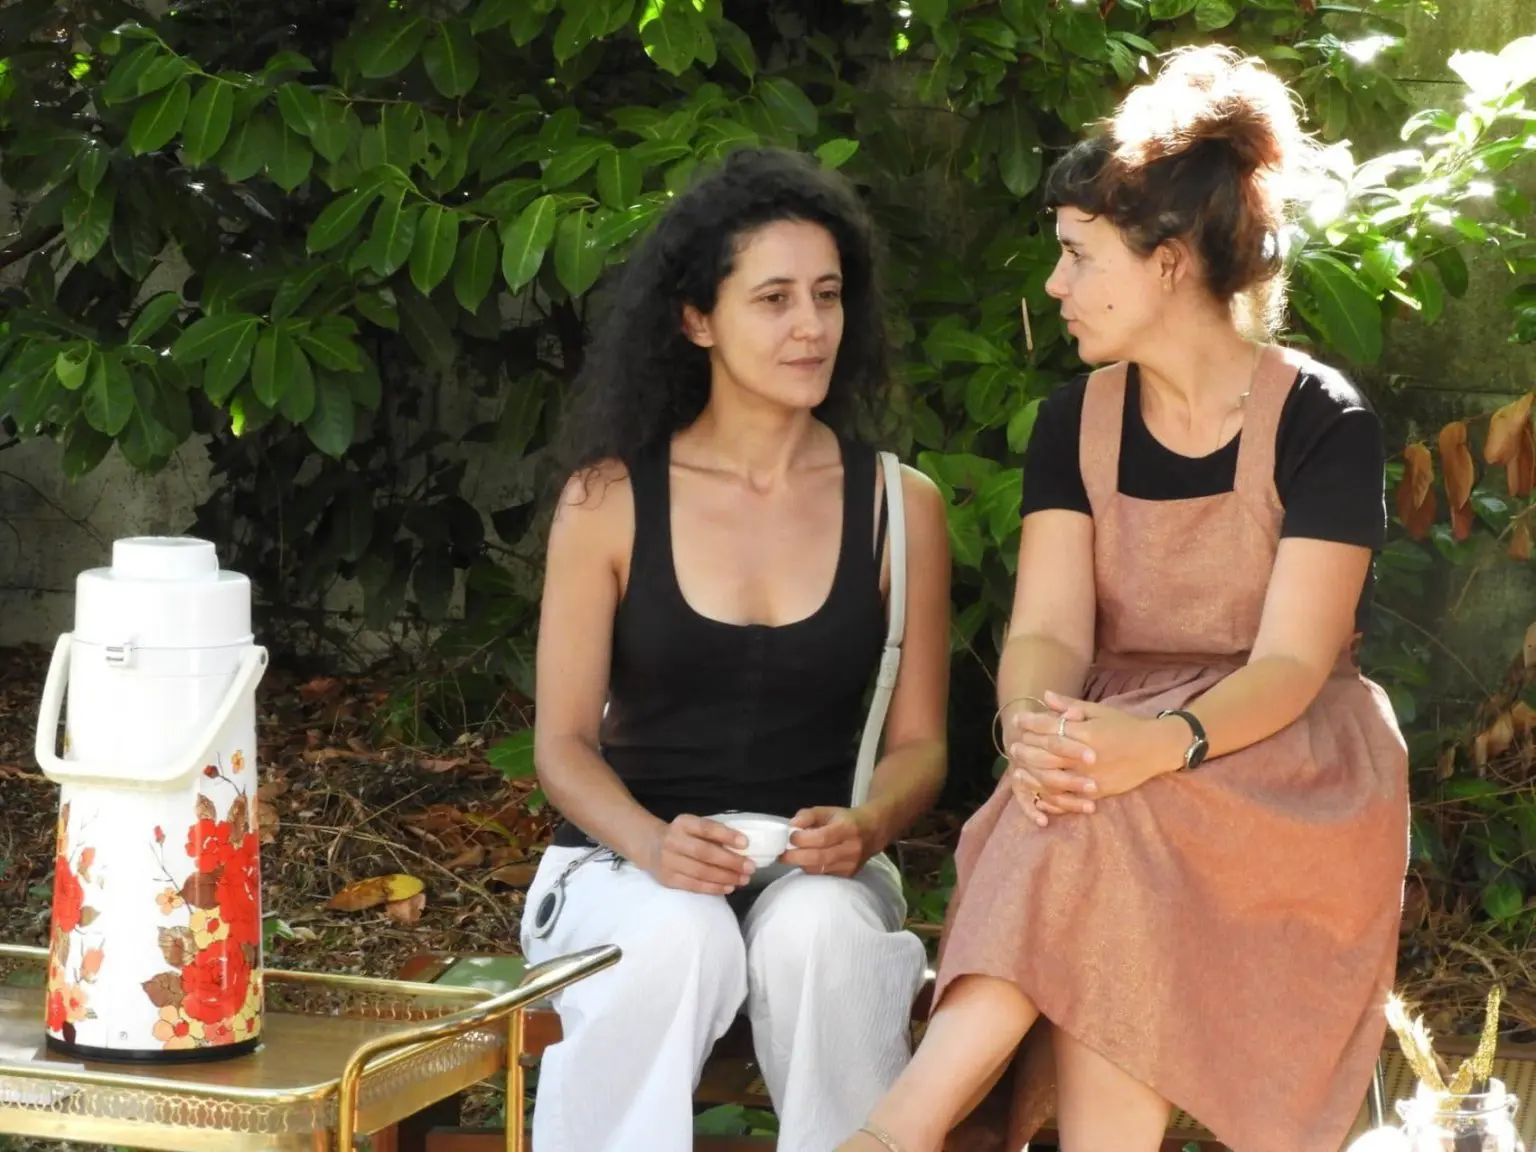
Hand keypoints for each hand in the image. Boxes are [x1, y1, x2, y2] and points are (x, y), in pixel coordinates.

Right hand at [644, 814, 754, 894]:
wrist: (649, 846)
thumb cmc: (682, 835)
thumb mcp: (693, 826)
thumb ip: (713, 833)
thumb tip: (743, 848)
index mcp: (683, 823)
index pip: (706, 828)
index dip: (726, 835)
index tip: (746, 843)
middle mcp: (673, 841)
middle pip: (705, 853)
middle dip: (730, 862)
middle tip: (750, 867)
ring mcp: (669, 862)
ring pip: (701, 872)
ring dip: (725, 877)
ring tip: (743, 879)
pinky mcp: (668, 879)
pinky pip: (694, 886)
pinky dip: (713, 888)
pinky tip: (729, 887)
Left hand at [780, 806, 875, 877]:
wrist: (873, 831)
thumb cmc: (846, 819)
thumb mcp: (828, 810)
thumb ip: (808, 816)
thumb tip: (791, 826)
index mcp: (847, 828)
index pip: (822, 838)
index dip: (802, 839)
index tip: (789, 837)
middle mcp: (851, 848)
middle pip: (819, 858)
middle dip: (796, 857)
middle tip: (781, 855)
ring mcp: (850, 864)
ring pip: (819, 868)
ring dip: (801, 863)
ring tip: (791, 856)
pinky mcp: (848, 875)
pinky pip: (824, 875)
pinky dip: (811, 868)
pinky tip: (805, 861)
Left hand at [1011, 691, 1184, 824]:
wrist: (1155, 749)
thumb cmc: (1125, 726)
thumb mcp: (1099, 711)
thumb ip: (1070, 706)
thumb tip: (1045, 695)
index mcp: (1087, 733)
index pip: (1051, 728)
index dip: (1032, 723)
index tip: (1018, 720)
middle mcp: (1087, 756)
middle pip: (1048, 754)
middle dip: (1027, 750)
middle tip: (1013, 748)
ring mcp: (1091, 777)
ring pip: (1054, 779)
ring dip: (1033, 776)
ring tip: (1018, 772)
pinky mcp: (1097, 793)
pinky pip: (1068, 799)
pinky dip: (1050, 798)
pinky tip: (1037, 794)